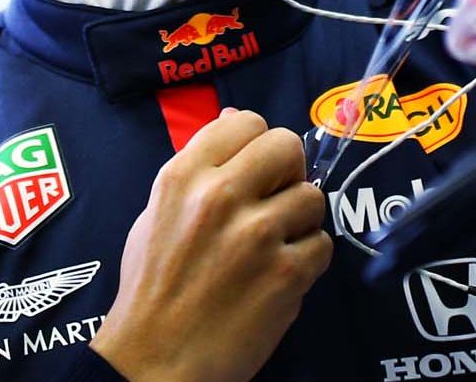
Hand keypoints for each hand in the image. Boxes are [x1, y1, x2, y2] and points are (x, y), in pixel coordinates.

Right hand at [90, 109, 331, 381]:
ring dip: (300, 222)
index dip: (258, 144)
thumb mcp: (158, 213)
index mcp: (183, 177)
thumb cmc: (154, 288)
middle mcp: (220, 196)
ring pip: (313, 197)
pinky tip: (278, 278)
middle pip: (288, 145)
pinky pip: (322, 245)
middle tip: (273, 201)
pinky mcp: (287, 273)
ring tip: (272, 247)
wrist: (154, 362)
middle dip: (288, 172)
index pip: (246, 121)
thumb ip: (199, 167)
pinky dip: (307, 261)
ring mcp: (257, 234)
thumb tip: (235, 119)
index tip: (256, 169)